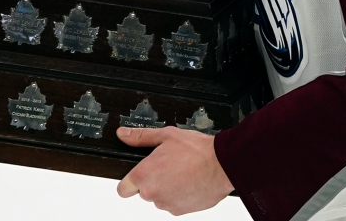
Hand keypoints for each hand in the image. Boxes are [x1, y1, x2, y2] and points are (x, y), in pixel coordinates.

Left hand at [116, 126, 233, 214]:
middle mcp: (152, 193)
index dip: (130, 182)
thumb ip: (141, 137)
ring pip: (160, 198)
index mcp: (144, 175)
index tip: (138, 176)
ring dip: (167, 189)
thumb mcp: (166, 136)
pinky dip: (180, 196)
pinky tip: (189, 182)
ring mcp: (166, 204)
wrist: (222, 165)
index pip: (123, 189)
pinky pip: (174, 204)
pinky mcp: (180, 211)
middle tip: (169, 167)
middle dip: (153, 181)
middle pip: (144, 192)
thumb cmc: (196, 150)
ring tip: (182, 173)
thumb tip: (124, 134)